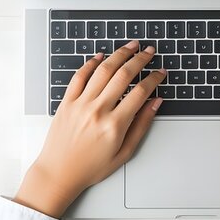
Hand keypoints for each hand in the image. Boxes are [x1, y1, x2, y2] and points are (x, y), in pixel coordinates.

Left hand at [15, 40, 165, 217]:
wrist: (59, 173)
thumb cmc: (91, 167)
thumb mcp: (124, 153)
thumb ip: (142, 126)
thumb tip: (155, 103)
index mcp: (114, 125)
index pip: (140, 92)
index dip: (154, 79)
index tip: (160, 72)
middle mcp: (98, 111)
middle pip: (123, 75)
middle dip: (140, 59)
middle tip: (149, 51)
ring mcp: (80, 104)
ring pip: (103, 70)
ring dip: (119, 54)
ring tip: (131, 46)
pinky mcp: (67, 102)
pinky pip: (80, 76)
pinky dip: (91, 63)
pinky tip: (101, 57)